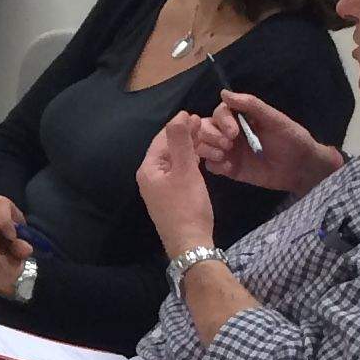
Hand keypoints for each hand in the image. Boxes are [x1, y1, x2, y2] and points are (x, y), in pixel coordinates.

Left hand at [135, 114, 219, 253]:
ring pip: (175, 160)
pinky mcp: (170, 196)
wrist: (191, 244)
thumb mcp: (185, 171)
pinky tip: (203, 159)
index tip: (198, 116)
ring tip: (211, 141)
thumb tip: (179, 116)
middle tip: (207, 126)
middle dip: (187, 136)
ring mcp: (159, 188)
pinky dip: (191, 163)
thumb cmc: (187, 206)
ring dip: (191, 149)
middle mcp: (149, 176)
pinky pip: (179, 172)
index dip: (179, 125)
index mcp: (148, 168)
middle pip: (168, 148)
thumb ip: (181, 142)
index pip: (162, 138)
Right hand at [197, 89, 341, 194]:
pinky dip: (214, 165)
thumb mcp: (275, 119)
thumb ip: (251, 105)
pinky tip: (229, 168)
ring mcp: (229, 151)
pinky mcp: (230, 169)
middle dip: (211, 135)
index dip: (222, 121)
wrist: (302, 168)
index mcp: (241, 118)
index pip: (218, 113)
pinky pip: (211, 166)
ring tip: (223, 156)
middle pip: (204, 128)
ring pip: (202, 145)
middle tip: (227, 145)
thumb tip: (223, 92)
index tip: (234, 133)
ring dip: (207, 149)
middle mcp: (230, 132)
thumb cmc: (291, 139)